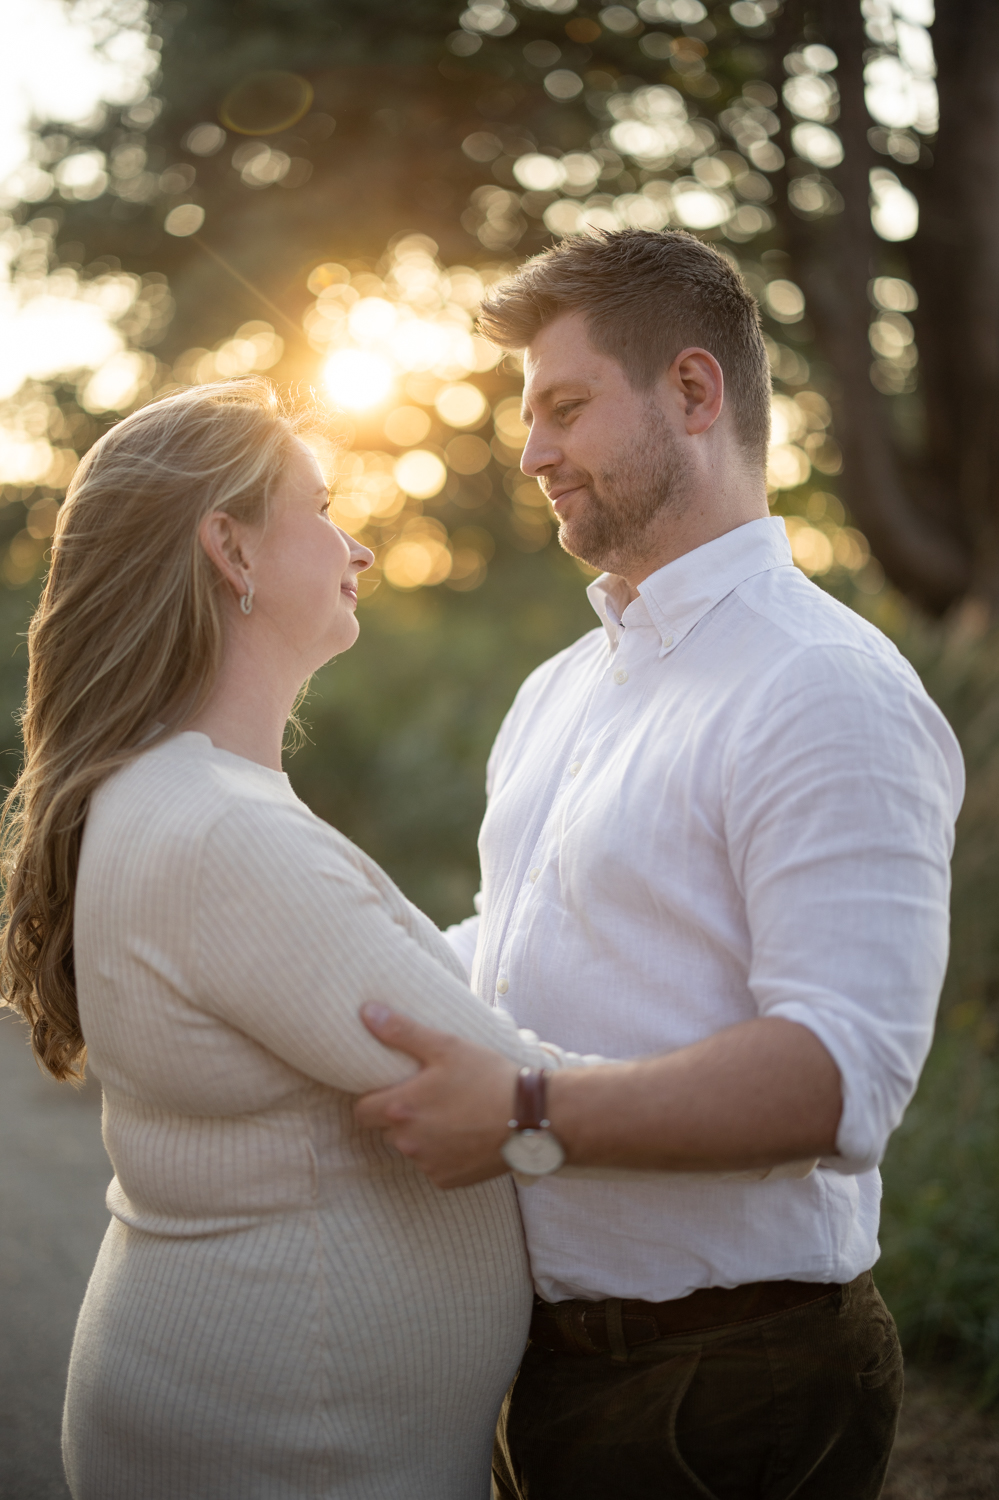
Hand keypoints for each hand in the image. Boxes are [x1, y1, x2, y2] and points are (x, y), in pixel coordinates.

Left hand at [355, 1005, 518, 1188]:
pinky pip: (433, 1165)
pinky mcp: (447, 1180)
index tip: (391, 1088)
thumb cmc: (487, 1077)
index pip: (361, 1111)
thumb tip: (366, 1012)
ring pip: (411, 1148)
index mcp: (400, 1108)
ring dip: (422, 1135)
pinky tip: (465, 1134)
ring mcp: (427, 1164)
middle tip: (429, 1096)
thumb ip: (401, 1031)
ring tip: (452, 1113)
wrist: (530, 1118)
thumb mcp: (445, 1046)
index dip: (372, 1098)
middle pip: (386, 1130)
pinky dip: (443, 1153)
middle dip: (400, 1116)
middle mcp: (407, 1142)